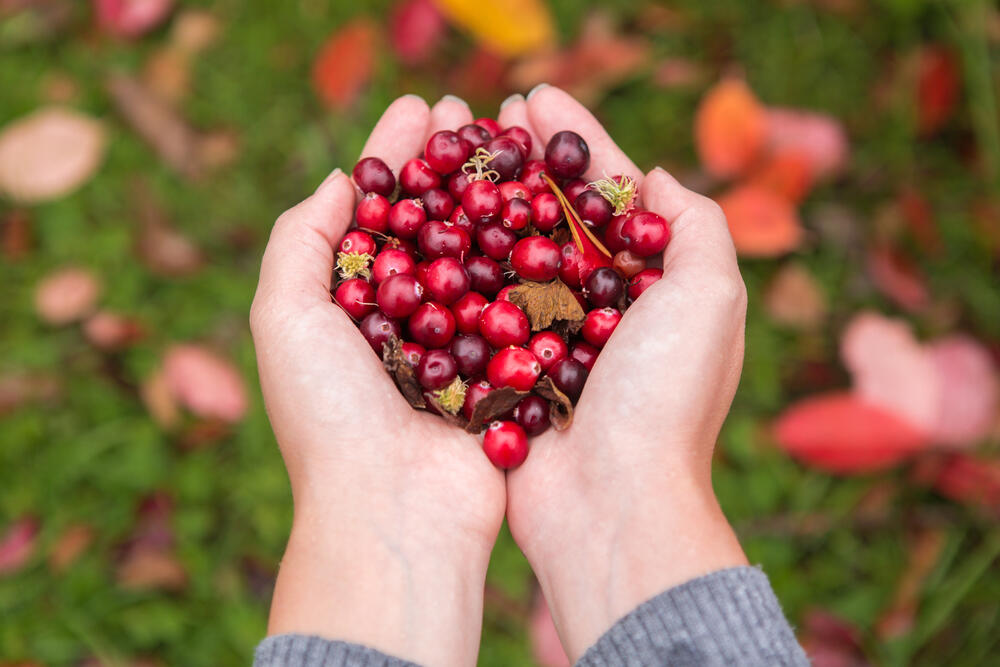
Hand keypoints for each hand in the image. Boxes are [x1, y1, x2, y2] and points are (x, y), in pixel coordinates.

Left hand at [250, 95, 505, 666]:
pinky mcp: (502, 371)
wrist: (394, 512)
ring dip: (494, 198)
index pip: (374, 212)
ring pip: (479, 253)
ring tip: (512, 145)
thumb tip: (340, 179)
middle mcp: (403, 321)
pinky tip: (547, 209)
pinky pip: (518, 302)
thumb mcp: (284, 317)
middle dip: (450, 167)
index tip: (423, 109)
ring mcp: (457, 345)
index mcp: (348, 307)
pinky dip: (530, 256)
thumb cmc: (329, 416)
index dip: (397, 157)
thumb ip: (299, 240)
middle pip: (430, 223)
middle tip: (473, 113)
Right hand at [501, 86, 749, 659]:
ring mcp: (548, 338)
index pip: (610, 192)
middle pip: (554, 215)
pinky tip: (428, 225)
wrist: (610, 503)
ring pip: (510, 252)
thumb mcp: (710, 298)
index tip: (533, 93)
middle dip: (522, 161)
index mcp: (650, 285)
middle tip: (485, 112)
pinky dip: (456, 264)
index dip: (574, 140)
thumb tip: (655, 180)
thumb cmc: (664, 399)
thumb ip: (695, 227)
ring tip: (450, 153)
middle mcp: (598, 307)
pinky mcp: (505, 369)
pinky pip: (476, 303)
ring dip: (483, 200)